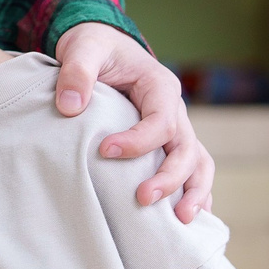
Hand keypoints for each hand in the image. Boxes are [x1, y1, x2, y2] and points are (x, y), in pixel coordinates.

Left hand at [52, 23, 213, 223]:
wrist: (101, 46)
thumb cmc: (94, 46)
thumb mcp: (82, 49)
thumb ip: (76, 73)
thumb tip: (70, 108)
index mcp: (160, 86)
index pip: (161, 122)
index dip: (137, 141)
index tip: (104, 151)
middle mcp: (175, 110)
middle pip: (186, 148)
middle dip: (169, 177)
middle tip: (142, 198)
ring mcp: (176, 128)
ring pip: (198, 163)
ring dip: (193, 192)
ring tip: (180, 221)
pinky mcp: (167, 142)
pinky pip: (191, 169)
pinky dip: (195, 193)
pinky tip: (184, 221)